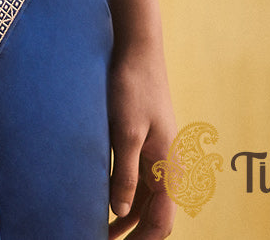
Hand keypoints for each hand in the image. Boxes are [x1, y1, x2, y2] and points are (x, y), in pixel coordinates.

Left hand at [107, 37, 175, 238]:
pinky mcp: (145, 142)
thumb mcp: (126, 129)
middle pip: (155, 215)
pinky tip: (105, 203)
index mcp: (168, 166)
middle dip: (135, 235)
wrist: (139, 48)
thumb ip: (125, 171)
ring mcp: (157, 153)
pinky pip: (138, 180)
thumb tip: (120, 210)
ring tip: (101, 233)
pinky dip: (126, 197)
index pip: (161, 220)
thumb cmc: (133, 85)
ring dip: (128, 219)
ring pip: (146, 199)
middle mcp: (167, 164)